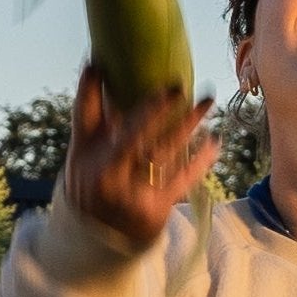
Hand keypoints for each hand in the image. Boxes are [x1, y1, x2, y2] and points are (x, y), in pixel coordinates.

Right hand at [64, 66, 217, 249]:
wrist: (97, 233)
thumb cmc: (91, 175)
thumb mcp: (82, 146)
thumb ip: (88, 107)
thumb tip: (94, 62)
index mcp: (90, 158)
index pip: (105, 125)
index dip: (114, 102)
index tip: (133, 79)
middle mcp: (110, 177)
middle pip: (137, 139)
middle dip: (158, 113)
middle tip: (179, 88)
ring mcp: (133, 195)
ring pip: (165, 155)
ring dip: (188, 126)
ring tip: (206, 102)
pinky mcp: (155, 209)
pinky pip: (182, 180)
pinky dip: (199, 160)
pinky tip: (214, 141)